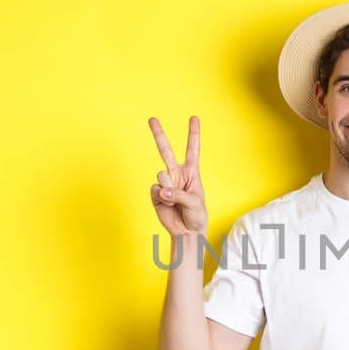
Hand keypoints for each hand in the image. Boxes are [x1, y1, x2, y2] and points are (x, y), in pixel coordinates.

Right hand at [148, 116, 207, 236]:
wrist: (186, 231)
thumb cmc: (196, 215)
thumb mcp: (195, 203)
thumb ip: (178, 194)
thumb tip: (162, 190)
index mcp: (191, 172)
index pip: (193, 149)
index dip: (193, 133)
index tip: (194, 118)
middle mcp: (177, 174)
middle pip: (166, 150)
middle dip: (158, 134)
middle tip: (151, 118)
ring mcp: (165, 183)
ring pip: (161, 175)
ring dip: (169, 189)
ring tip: (174, 201)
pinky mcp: (156, 194)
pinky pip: (155, 190)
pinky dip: (162, 198)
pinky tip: (167, 205)